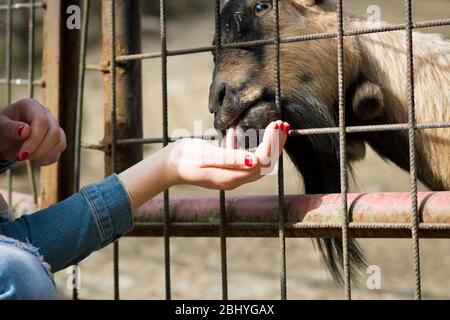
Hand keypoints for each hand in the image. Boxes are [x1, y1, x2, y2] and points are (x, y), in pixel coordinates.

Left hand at [0, 99, 66, 165]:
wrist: (5, 138)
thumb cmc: (1, 130)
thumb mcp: (0, 128)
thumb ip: (10, 128)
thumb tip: (25, 130)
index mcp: (31, 106)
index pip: (42, 121)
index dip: (34, 140)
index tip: (22, 155)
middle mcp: (46, 113)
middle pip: (53, 133)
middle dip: (38, 149)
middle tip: (21, 157)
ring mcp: (54, 125)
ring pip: (59, 141)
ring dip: (43, 154)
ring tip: (25, 157)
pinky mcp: (58, 137)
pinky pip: (59, 149)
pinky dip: (47, 158)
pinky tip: (34, 158)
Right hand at [168, 120, 289, 189]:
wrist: (168, 167)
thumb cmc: (184, 158)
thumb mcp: (205, 155)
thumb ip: (229, 158)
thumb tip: (254, 160)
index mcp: (232, 177)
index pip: (262, 162)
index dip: (272, 144)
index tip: (277, 124)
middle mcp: (236, 179)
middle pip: (266, 164)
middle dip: (277, 144)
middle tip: (283, 124)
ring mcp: (233, 176)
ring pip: (260, 162)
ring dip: (270, 144)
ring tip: (278, 126)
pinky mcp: (229, 170)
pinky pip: (250, 160)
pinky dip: (258, 146)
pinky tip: (257, 133)